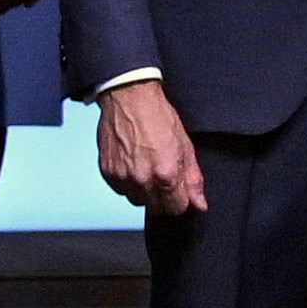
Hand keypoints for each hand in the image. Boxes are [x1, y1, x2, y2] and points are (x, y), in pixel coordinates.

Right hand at [94, 80, 204, 219]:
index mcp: (166, 175)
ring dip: (144, 191)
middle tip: (163, 176)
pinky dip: (127, 183)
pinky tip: (133, 165)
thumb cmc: (158, 117)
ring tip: (147, 169)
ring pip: (137, 201)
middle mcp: (142, 180)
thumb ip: (193, 179)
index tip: (179, 189)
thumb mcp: (185, 147)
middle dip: (163, 197)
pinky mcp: (107, 171)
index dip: (181, 200)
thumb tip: (199, 204)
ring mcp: (122, 177)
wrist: (129, 98)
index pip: (176, 208)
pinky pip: (120, 190)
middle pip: (156, 208)